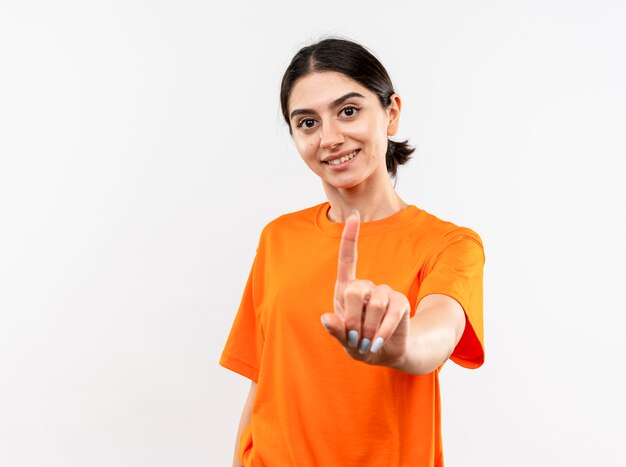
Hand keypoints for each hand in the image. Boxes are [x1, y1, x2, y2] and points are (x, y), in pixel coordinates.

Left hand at [320, 210, 410, 367]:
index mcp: (347, 289)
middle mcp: (366, 286)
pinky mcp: (400, 302)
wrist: (383, 353)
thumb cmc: (357, 341)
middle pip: (355, 291)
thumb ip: (335, 329)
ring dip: (368, 329)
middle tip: (354, 337)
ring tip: (367, 341)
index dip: (350, 238)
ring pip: (375, 304)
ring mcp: (385, 292)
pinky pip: (391, 314)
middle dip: (352, 318)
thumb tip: (326, 318)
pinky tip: (377, 343)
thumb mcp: (343, 338)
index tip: (354, 216)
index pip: (348, 259)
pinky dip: (382, 332)